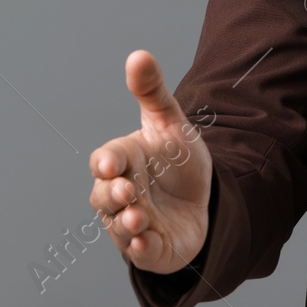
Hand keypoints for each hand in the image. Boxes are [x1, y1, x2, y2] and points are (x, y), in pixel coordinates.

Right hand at [88, 50, 213, 274]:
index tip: (113, 163)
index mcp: (123, 162)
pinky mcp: (150, 247)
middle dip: (112, 195)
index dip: (106, 163)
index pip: (104, 161)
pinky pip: (139, 251)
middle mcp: (120, 194)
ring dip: (125, 223)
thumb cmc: (175, 159)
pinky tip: (147, 239)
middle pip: (103, 197)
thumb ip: (152, 91)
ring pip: (118, 226)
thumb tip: (138, 54)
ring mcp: (132, 223)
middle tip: (126, 191)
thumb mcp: (170, 122)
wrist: (203, 196)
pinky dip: (140, 247)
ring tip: (139, 217)